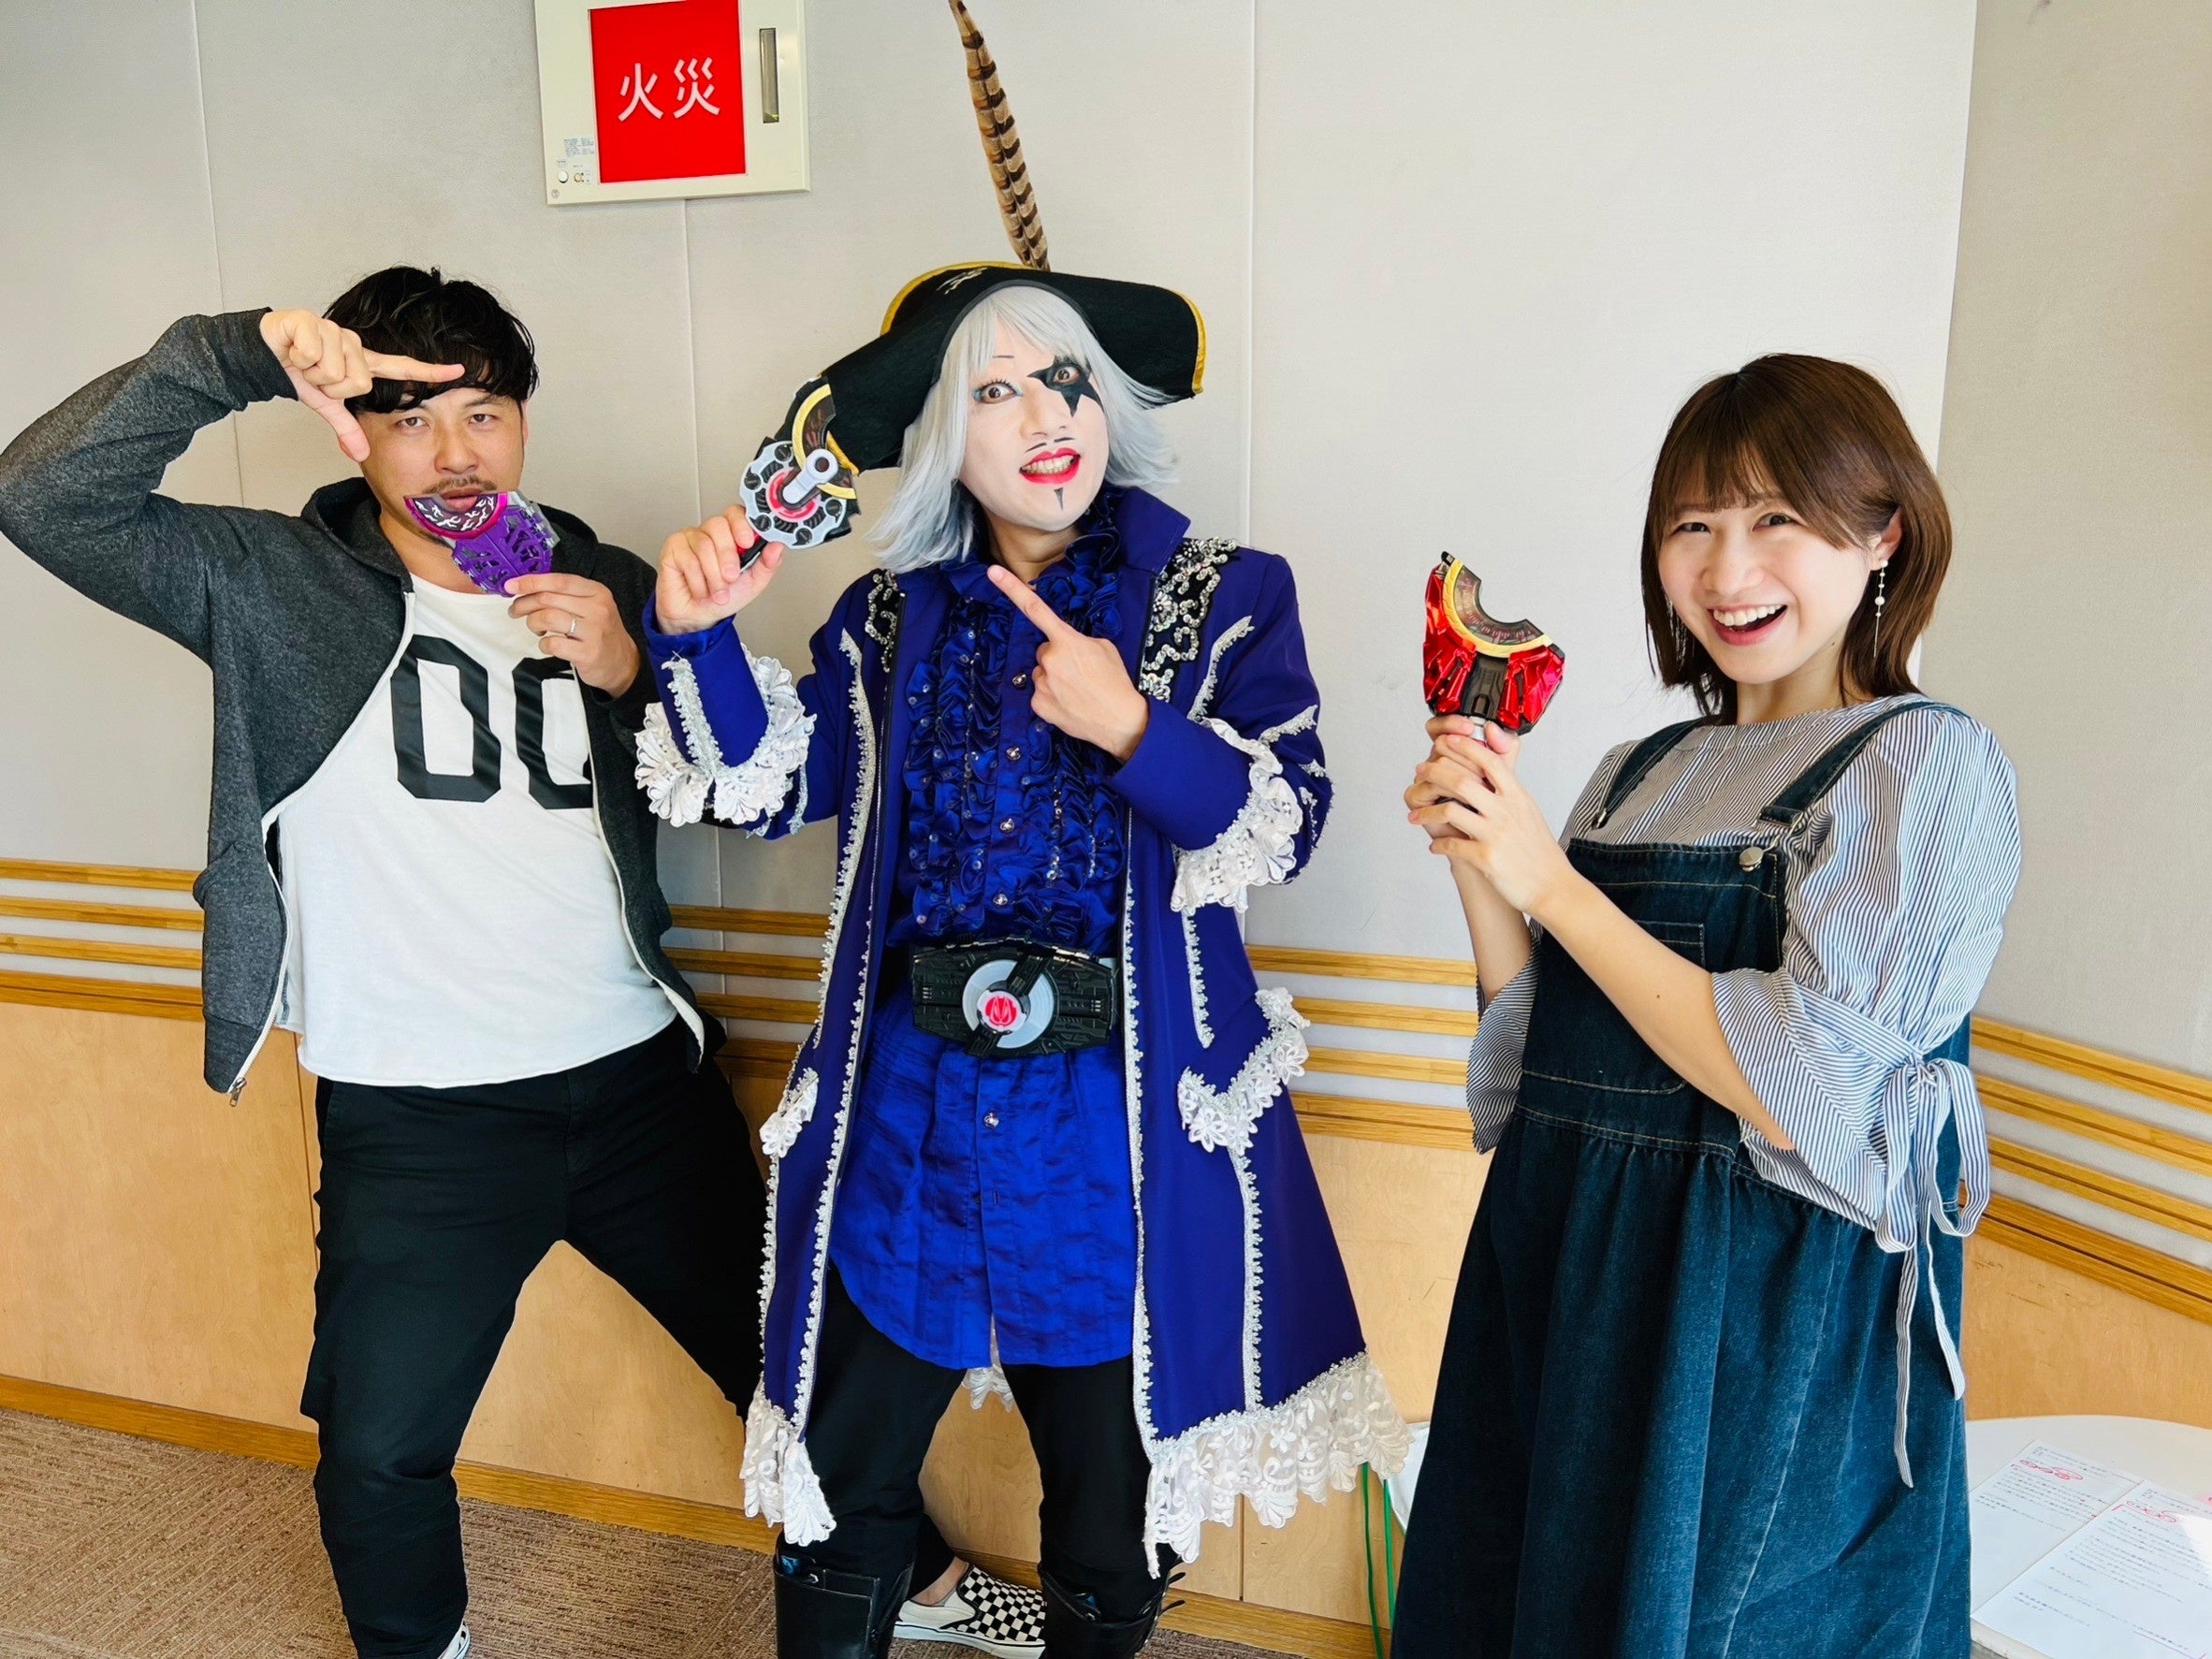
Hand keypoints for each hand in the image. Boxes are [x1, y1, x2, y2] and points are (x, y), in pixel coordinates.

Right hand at [259, 308, 460, 462]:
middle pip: (359, 383)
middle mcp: (353, 344)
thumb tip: (361, 456)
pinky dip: (297, 359)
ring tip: (302, 363)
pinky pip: (313, 354)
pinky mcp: (310, 321)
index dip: (430, 371)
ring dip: (312, 374)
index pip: (402, 367)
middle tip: (314, 376)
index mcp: (361, 362)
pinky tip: (291, 349)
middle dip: (331, 388)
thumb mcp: (325, 404)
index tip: (460, 371)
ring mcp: (334, 330)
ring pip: (335, 371)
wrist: (261, 355)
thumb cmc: (297, 373)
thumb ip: (346, 428)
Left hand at [506, 573, 639, 693]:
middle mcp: (597, 608)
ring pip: (547, 618)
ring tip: (536, 629)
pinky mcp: (588, 653)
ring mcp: (594, 631)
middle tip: (515, 611)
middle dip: (524, 604)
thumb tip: (526, 587)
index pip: (558, 580)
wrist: (622, 663)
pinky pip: (553, 643)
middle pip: (548, 598)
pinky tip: (548, 645)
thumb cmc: (599, 632)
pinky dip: (543, 644)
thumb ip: (565, 595)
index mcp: (596, 591)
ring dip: (533, 623)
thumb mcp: (590, 606)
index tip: (510, 586)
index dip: (530, 581)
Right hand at [655, 507, 785, 634]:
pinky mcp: (673, 548)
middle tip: (731, 577)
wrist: (698, 617)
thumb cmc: (723, 596)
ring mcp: (691, 537)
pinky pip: (688, 559)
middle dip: (727, 555)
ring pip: (704, 545)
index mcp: (732, 535)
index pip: (737, 514)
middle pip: (719, 525)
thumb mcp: (753, 583)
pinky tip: (700, 589)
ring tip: (717, 591)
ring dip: (713, 575)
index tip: (747, 542)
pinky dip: (698, 581)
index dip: (742, 524)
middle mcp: (711, 532)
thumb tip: (777, 545)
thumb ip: (767, 564)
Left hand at [987, 563, 1148, 761]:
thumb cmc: (1115, 681)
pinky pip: (1040, 694)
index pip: (1035, 609)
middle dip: (1057, 658)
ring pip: (1041, 673)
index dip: (1011, 588)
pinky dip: (1052, 697)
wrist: (1120, 720)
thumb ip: (1078, 640)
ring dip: (1054, 678)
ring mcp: (1041, 683)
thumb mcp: (1104, 648)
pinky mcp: (1038, 704)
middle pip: (1044, 651)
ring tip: (1077, 690)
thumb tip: (1065, 647)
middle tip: (1080, 672)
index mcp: (1066, 640)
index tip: (993, 572)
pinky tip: (1070, 703)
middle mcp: (1049, 659)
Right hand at [1405, 715, 1514, 842]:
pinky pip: (1427, 787)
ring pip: (1437, 765)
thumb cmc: (1495, 810)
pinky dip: (1448, 795)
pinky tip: (1462, 804)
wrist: (1491, 843)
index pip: (1441, 726)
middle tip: (1483, 772)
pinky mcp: (1417, 799)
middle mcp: (1438, 762)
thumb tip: (1491, 727)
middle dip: (1466, 757)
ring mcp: (1426, 779)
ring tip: (1478, 792)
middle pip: (1441, 744)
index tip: (1470, 727)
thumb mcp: (1506, 773)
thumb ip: (1504, 747)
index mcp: (1456, 752)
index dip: (1451, 723)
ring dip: (1462, 778)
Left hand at [1405, 724, 1574, 915]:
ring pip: (1450, 811)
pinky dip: (1439, 845)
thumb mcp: (1528, 809)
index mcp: (1517, 796)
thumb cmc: (1538, 849)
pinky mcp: (1486, 858)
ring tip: (1415, 816)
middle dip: (1435, 773)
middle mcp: (1506, 811)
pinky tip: (1435, 846)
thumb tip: (1494, 764)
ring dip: (1427, 813)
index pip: (1490, 761)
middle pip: (1462, 781)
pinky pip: (1452, 845)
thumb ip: (1509, 786)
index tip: (1446, 741)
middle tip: (1421, 772)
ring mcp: (1495, 834)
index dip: (1465, 747)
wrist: (1551, 885)